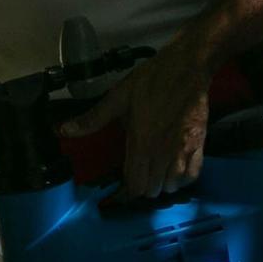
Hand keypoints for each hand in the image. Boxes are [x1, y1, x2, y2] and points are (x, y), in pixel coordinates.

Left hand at [57, 44, 210, 200]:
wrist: (186, 68)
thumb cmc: (151, 81)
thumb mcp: (117, 97)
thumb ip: (92, 119)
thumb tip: (63, 130)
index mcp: (141, 143)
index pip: (134, 185)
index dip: (125, 193)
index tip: (119, 190)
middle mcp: (163, 153)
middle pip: (152, 190)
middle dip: (141, 188)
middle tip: (134, 177)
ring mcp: (183, 150)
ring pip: (172, 186)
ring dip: (161, 184)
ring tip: (152, 173)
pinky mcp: (199, 145)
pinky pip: (193, 175)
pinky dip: (182, 179)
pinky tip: (174, 170)